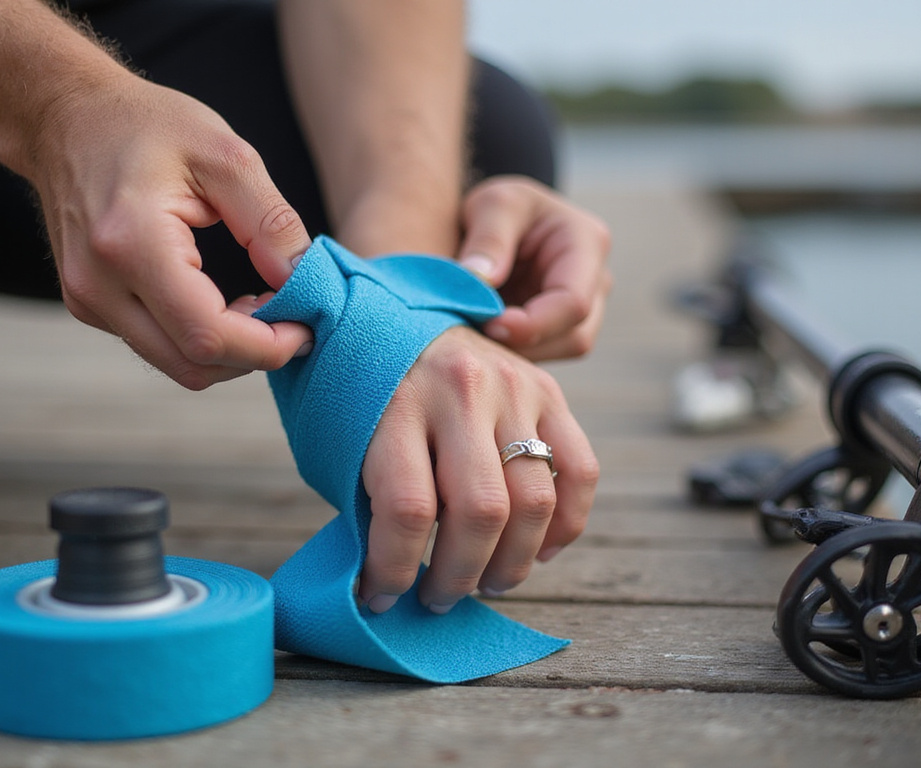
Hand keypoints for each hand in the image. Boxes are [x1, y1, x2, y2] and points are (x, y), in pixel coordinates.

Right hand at [29, 75, 313, 389]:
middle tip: (290, 315)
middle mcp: (98, 284)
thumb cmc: (146, 125)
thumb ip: (270, 222)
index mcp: (131, 243)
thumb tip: (300, 280)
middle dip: (254, 353)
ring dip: (229, 350)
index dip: (267, 346)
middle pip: (192, 364)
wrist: (65, 118)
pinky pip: (156, 344)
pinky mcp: (88, 305)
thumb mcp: (226, 156)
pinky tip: (222, 301)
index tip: (306, 326)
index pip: (207, 334)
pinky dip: (200, 338)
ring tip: (260, 305)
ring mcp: (87, 300)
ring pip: (174, 363)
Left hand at [358, 326, 598, 612]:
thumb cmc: (357, 390)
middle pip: (481, 511)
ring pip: (534, 501)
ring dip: (512, 562)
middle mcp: (460, 390)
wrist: (391, 308)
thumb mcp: (340, 437)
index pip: (407, 509)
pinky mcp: (549, 389)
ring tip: (487, 582)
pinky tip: (538, 549)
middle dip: (459, 575)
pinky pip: (580, 471)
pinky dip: (566, 525)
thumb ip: (368, 502)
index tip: (379, 596)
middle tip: (439, 596)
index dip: (393, 570)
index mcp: (394, 404)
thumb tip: (386, 585)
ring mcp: (513, 386)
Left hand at [455, 176, 611, 360]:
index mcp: (588, 243)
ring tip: (473, 334)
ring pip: (558, 351)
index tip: (489, 324)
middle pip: (574, 336)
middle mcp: (596, 282)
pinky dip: (512, 354)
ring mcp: (585, 311)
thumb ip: (489, 238)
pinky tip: (481, 340)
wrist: (501, 222)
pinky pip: (542, 354)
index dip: (534, 324)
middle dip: (523, 343)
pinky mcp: (561, 331)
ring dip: (516, 352)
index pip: (574, 302)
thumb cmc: (502, 207)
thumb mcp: (493, 203)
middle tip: (472, 335)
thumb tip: (481, 280)